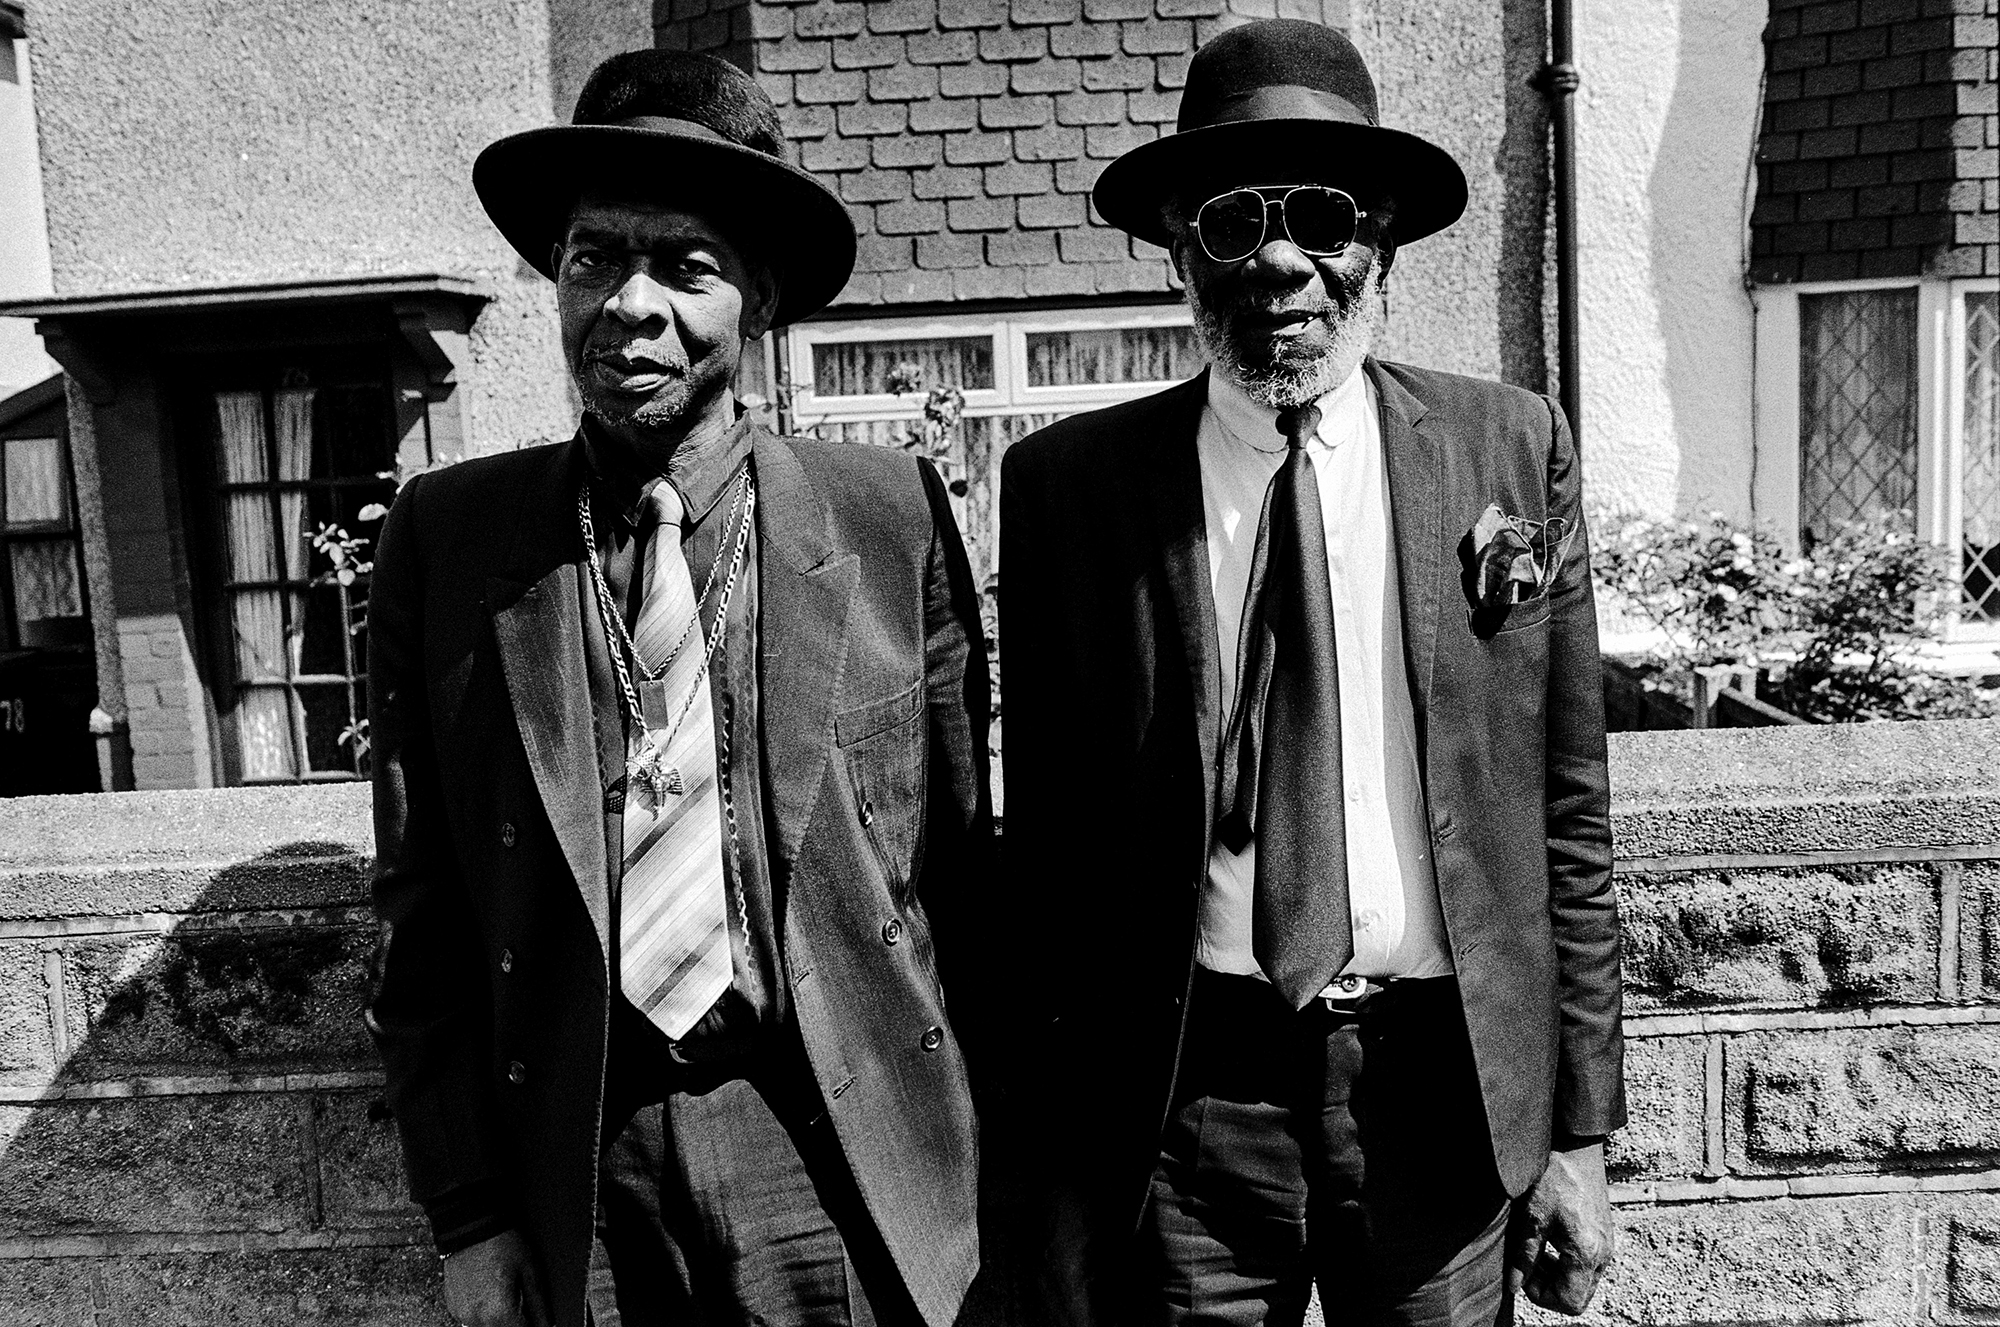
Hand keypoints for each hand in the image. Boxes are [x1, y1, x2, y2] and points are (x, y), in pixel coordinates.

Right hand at [442, 1230, 550, 1326]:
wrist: (470, 1226)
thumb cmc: (502, 1244)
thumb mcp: (530, 1271)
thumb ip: (539, 1304)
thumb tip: (547, 1324)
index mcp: (499, 1313)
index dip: (532, 1325)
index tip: (534, 1318)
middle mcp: (476, 1319)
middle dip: (515, 1321)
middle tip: (520, 1300)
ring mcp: (461, 1314)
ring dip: (498, 1319)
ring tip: (504, 1293)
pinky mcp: (452, 1306)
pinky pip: (471, 1318)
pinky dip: (482, 1312)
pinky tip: (488, 1291)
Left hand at [1507, 1139, 1613, 1314]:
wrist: (1576, 1146)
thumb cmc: (1555, 1176)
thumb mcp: (1532, 1216)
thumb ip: (1525, 1255)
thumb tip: (1514, 1285)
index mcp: (1587, 1252)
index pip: (1570, 1302)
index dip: (1541, 1296)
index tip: (1523, 1274)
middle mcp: (1603, 1254)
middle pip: (1578, 1297)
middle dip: (1549, 1288)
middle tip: (1527, 1264)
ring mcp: (1606, 1245)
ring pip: (1583, 1283)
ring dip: (1557, 1276)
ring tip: (1535, 1252)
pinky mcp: (1603, 1235)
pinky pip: (1587, 1266)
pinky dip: (1566, 1264)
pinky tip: (1548, 1241)